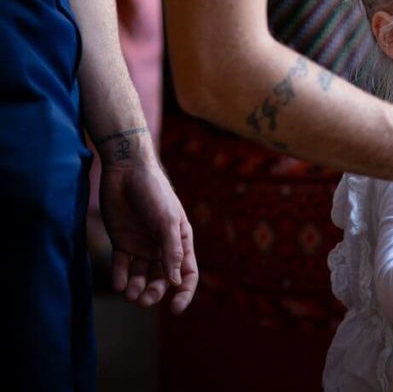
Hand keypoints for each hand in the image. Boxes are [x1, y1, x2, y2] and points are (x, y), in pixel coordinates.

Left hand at [100, 161, 197, 313]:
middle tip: (142, 300)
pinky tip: (118, 283)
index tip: (174, 309)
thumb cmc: (154, 193)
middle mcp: (162, 246)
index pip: (187, 274)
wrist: (126, 171)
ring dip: (136, 288)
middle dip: (153, 293)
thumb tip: (176, 282)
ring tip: (128, 293)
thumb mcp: (167, 222)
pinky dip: (119, 277)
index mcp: (180, 241)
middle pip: (162, 279)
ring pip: (141, 276)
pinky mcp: (121, 241)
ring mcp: (141, 245)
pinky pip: (121, 266)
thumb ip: (171, 251)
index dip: (183, 293)